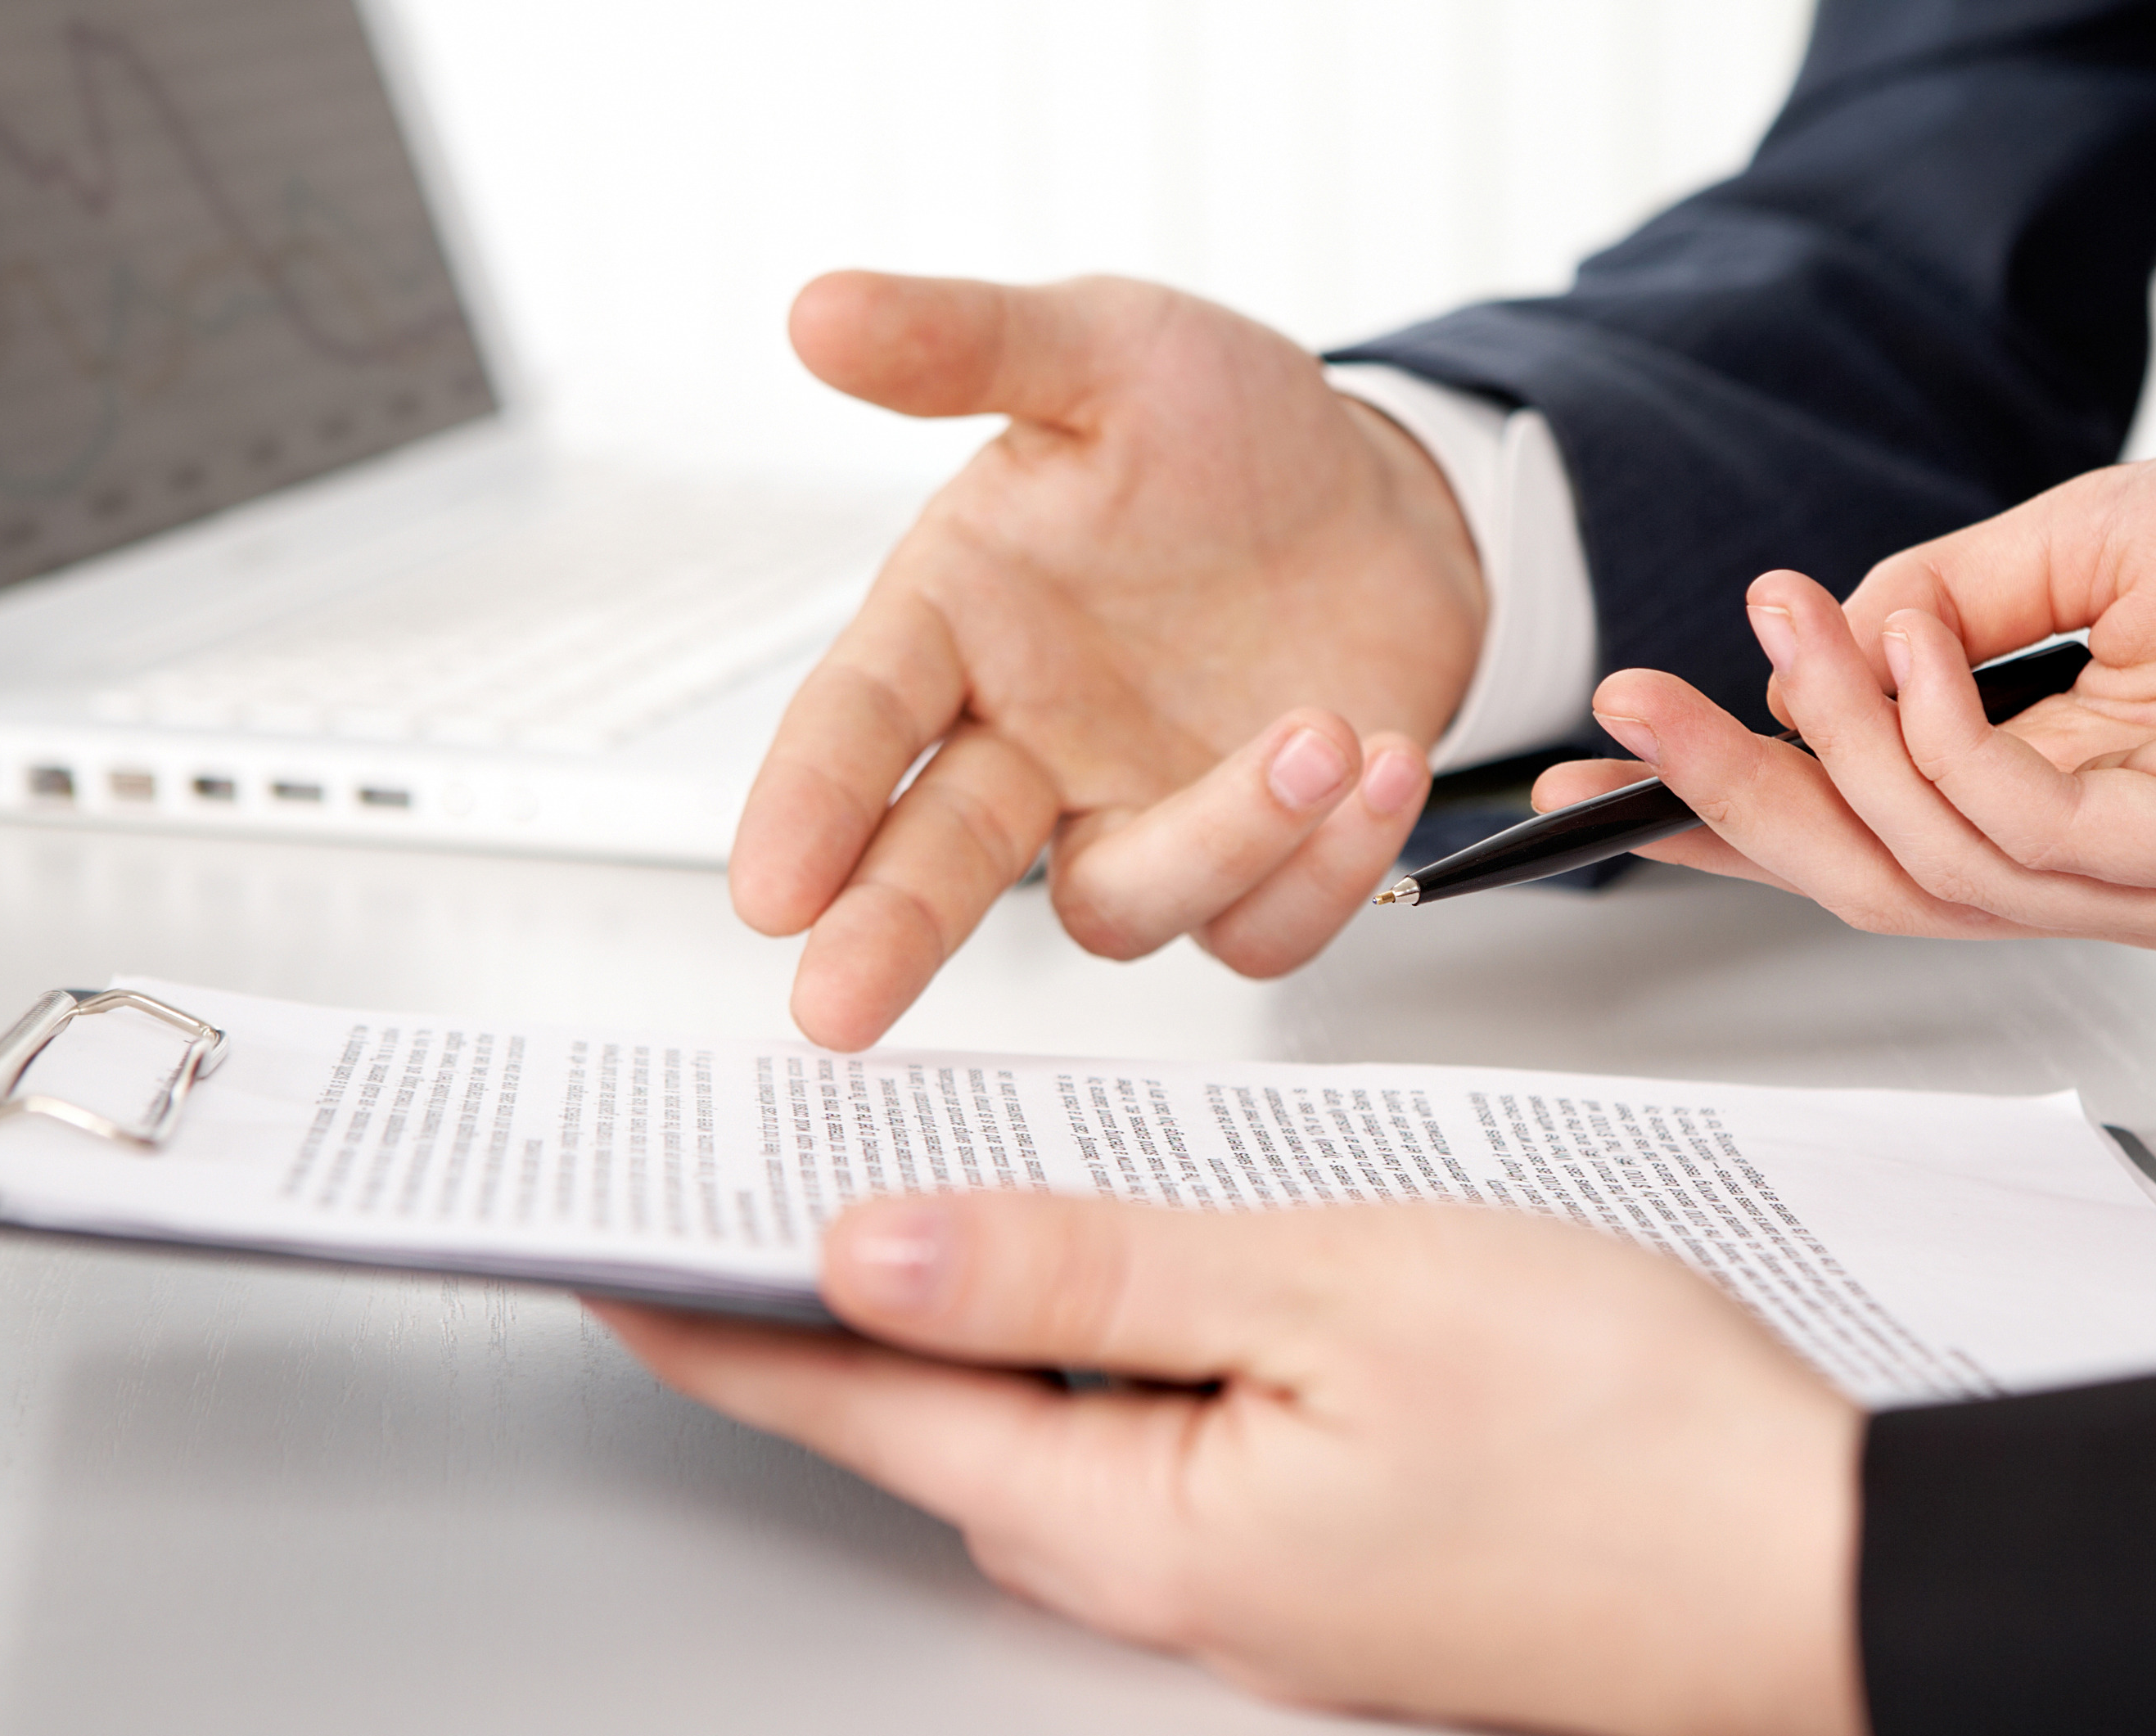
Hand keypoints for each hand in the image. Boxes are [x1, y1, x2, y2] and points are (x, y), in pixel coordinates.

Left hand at [597, 1194, 1868, 1735]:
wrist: (1828, 1570)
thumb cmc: (1629, 1434)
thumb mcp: (1336, 1290)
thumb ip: (1091, 1272)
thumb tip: (880, 1250)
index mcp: (1149, 1525)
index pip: (867, 1413)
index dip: (723, 1324)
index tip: (613, 1255)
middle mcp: (1182, 1582)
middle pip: (950, 1433)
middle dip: (839, 1314)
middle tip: (755, 1200)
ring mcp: (1263, 1583)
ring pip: (1066, 1432)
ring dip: (987, 1322)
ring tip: (937, 1205)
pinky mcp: (1338, 1557)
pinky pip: (1171, 1446)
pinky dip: (1116, 1350)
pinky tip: (1145, 1276)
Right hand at [736, 274, 1488, 1048]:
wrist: (1388, 494)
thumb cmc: (1228, 434)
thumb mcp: (1106, 353)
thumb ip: (967, 344)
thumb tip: (817, 310)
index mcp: (961, 625)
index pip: (859, 725)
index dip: (809, 806)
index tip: (767, 891)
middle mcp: (1032, 743)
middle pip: (937, 863)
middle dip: (887, 933)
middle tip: (838, 1005)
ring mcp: (1141, 813)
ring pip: (1122, 903)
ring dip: (1214, 842)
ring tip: (1312, 737)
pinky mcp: (1258, 863)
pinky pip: (1265, 921)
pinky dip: (1326, 867)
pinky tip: (1379, 766)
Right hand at [1535, 421, 2155, 948]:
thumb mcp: (2108, 539)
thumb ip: (1960, 592)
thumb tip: (1832, 629)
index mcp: (2067, 790)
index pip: (1865, 829)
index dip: (1726, 809)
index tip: (1604, 776)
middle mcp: (2097, 860)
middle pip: (1863, 877)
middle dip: (1729, 798)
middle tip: (1636, 712)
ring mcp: (2150, 882)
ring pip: (1919, 868)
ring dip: (1824, 747)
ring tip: (1789, 628)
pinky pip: (2018, 830)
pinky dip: (1932, 737)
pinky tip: (1905, 639)